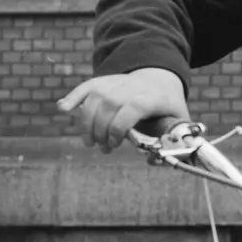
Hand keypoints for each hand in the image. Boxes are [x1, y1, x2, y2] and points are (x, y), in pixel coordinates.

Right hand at [57, 68, 187, 152]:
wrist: (160, 80)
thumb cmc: (168, 108)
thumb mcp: (178, 123)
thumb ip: (170, 142)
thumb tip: (153, 161)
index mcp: (155, 98)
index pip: (134, 107)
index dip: (120, 127)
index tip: (116, 144)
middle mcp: (134, 87)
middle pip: (111, 104)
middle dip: (102, 130)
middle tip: (103, 148)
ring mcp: (118, 82)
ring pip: (96, 97)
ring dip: (87, 122)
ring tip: (90, 142)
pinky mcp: (105, 81)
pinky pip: (87, 86)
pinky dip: (73, 97)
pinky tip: (63, 109)